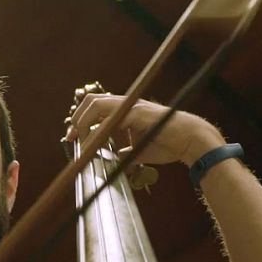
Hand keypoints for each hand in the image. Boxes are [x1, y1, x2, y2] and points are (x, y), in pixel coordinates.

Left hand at [64, 94, 225, 167]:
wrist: (189, 141)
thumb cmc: (168, 144)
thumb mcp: (139, 150)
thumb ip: (124, 153)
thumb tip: (113, 161)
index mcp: (126, 111)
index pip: (96, 107)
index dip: (81, 120)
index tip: (74, 138)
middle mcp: (126, 105)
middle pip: (91, 100)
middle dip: (77, 118)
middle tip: (71, 137)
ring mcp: (131, 107)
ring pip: (96, 104)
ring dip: (83, 123)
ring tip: (79, 141)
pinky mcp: (137, 114)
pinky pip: (110, 120)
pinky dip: (97, 133)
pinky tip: (93, 146)